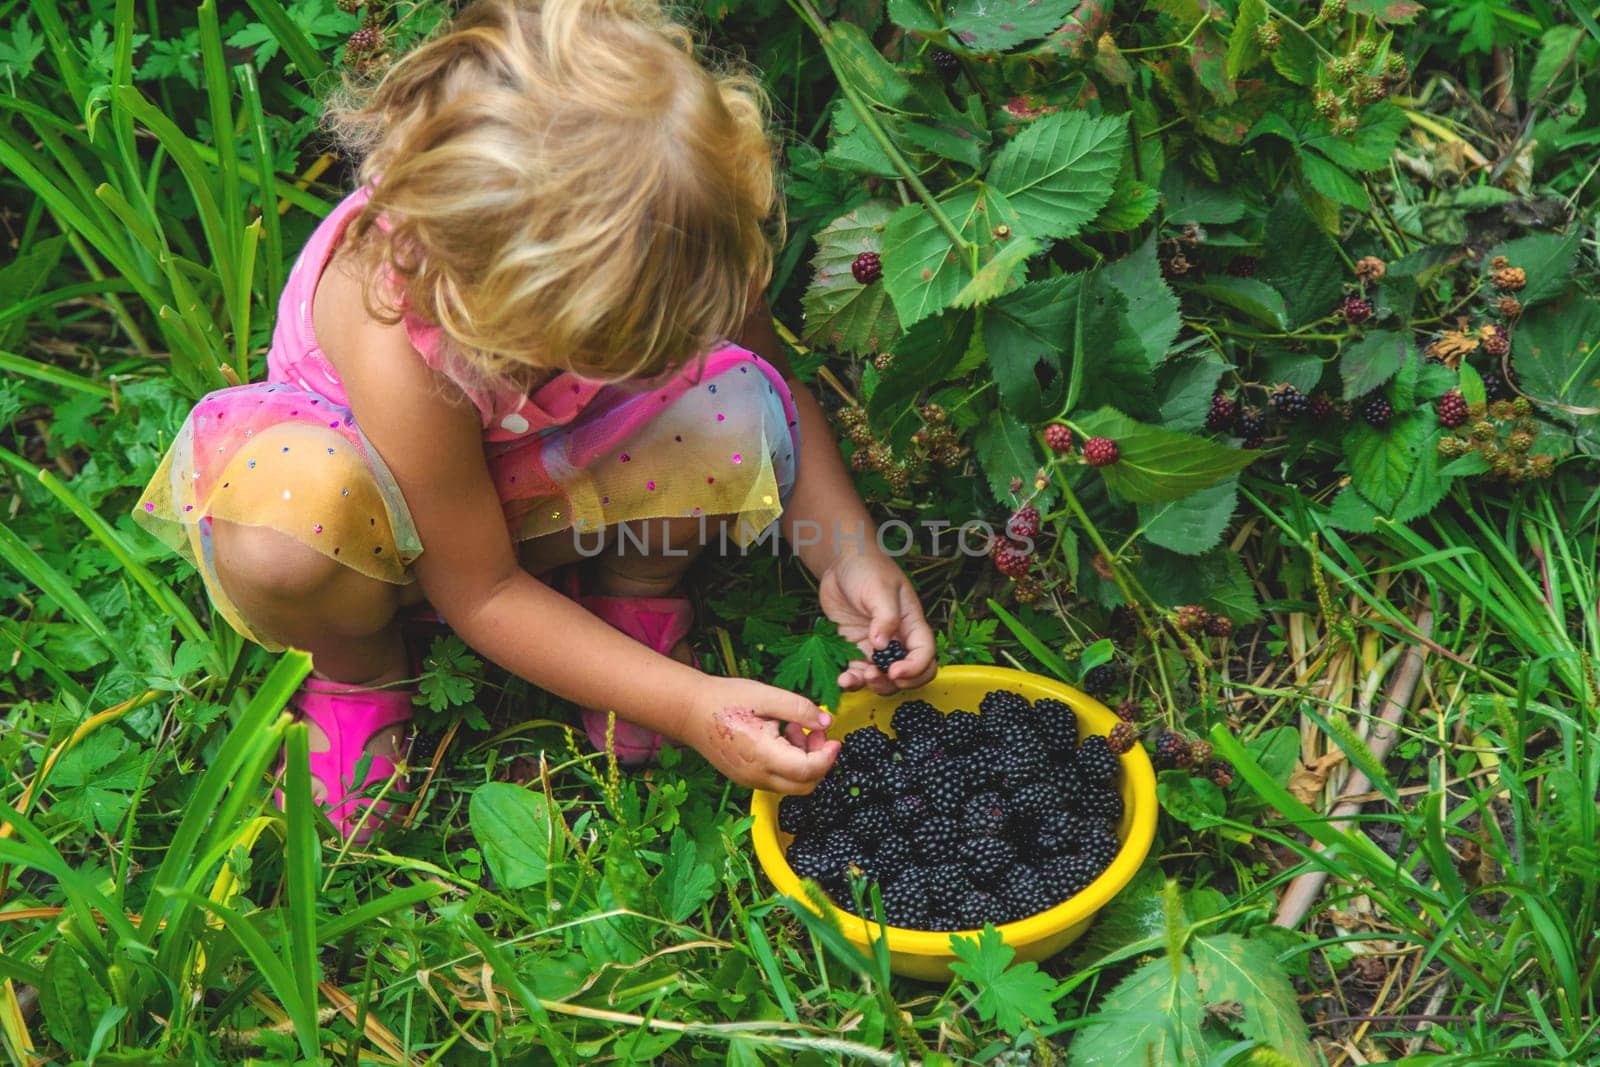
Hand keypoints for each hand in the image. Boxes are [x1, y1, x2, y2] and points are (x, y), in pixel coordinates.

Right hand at [686, 676, 840, 792]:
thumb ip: (799, 710)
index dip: (828, 756)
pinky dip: (788, 763)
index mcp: (764, 756)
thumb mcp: (766, 695)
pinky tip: (780, 737)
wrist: (689, 710)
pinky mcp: (745, 778)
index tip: (833, 737)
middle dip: (819, 761)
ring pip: (792, 784)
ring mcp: (750, 780)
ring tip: (795, 728)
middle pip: (805, 786)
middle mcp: (757, 776)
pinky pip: (776, 779)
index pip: (808, 771)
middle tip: (816, 733)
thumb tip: (826, 722)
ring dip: (804, 761)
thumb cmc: (725, 699)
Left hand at [819, 550, 936, 694]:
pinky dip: (852, 681)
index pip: (925, 654)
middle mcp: (897, 640)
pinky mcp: (855, 649)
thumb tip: (881, 645)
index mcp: (912, 624)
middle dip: (896, 683)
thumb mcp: (880, 588)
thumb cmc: (867, 569)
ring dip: (874, 685)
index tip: (895, 671)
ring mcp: (876, 647)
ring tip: (858, 678)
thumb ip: (885, 617)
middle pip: (909, 673)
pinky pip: (857, 672)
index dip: (915, 668)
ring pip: (883, 678)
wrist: (840, 563)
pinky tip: (843, 679)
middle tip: (877, 677)